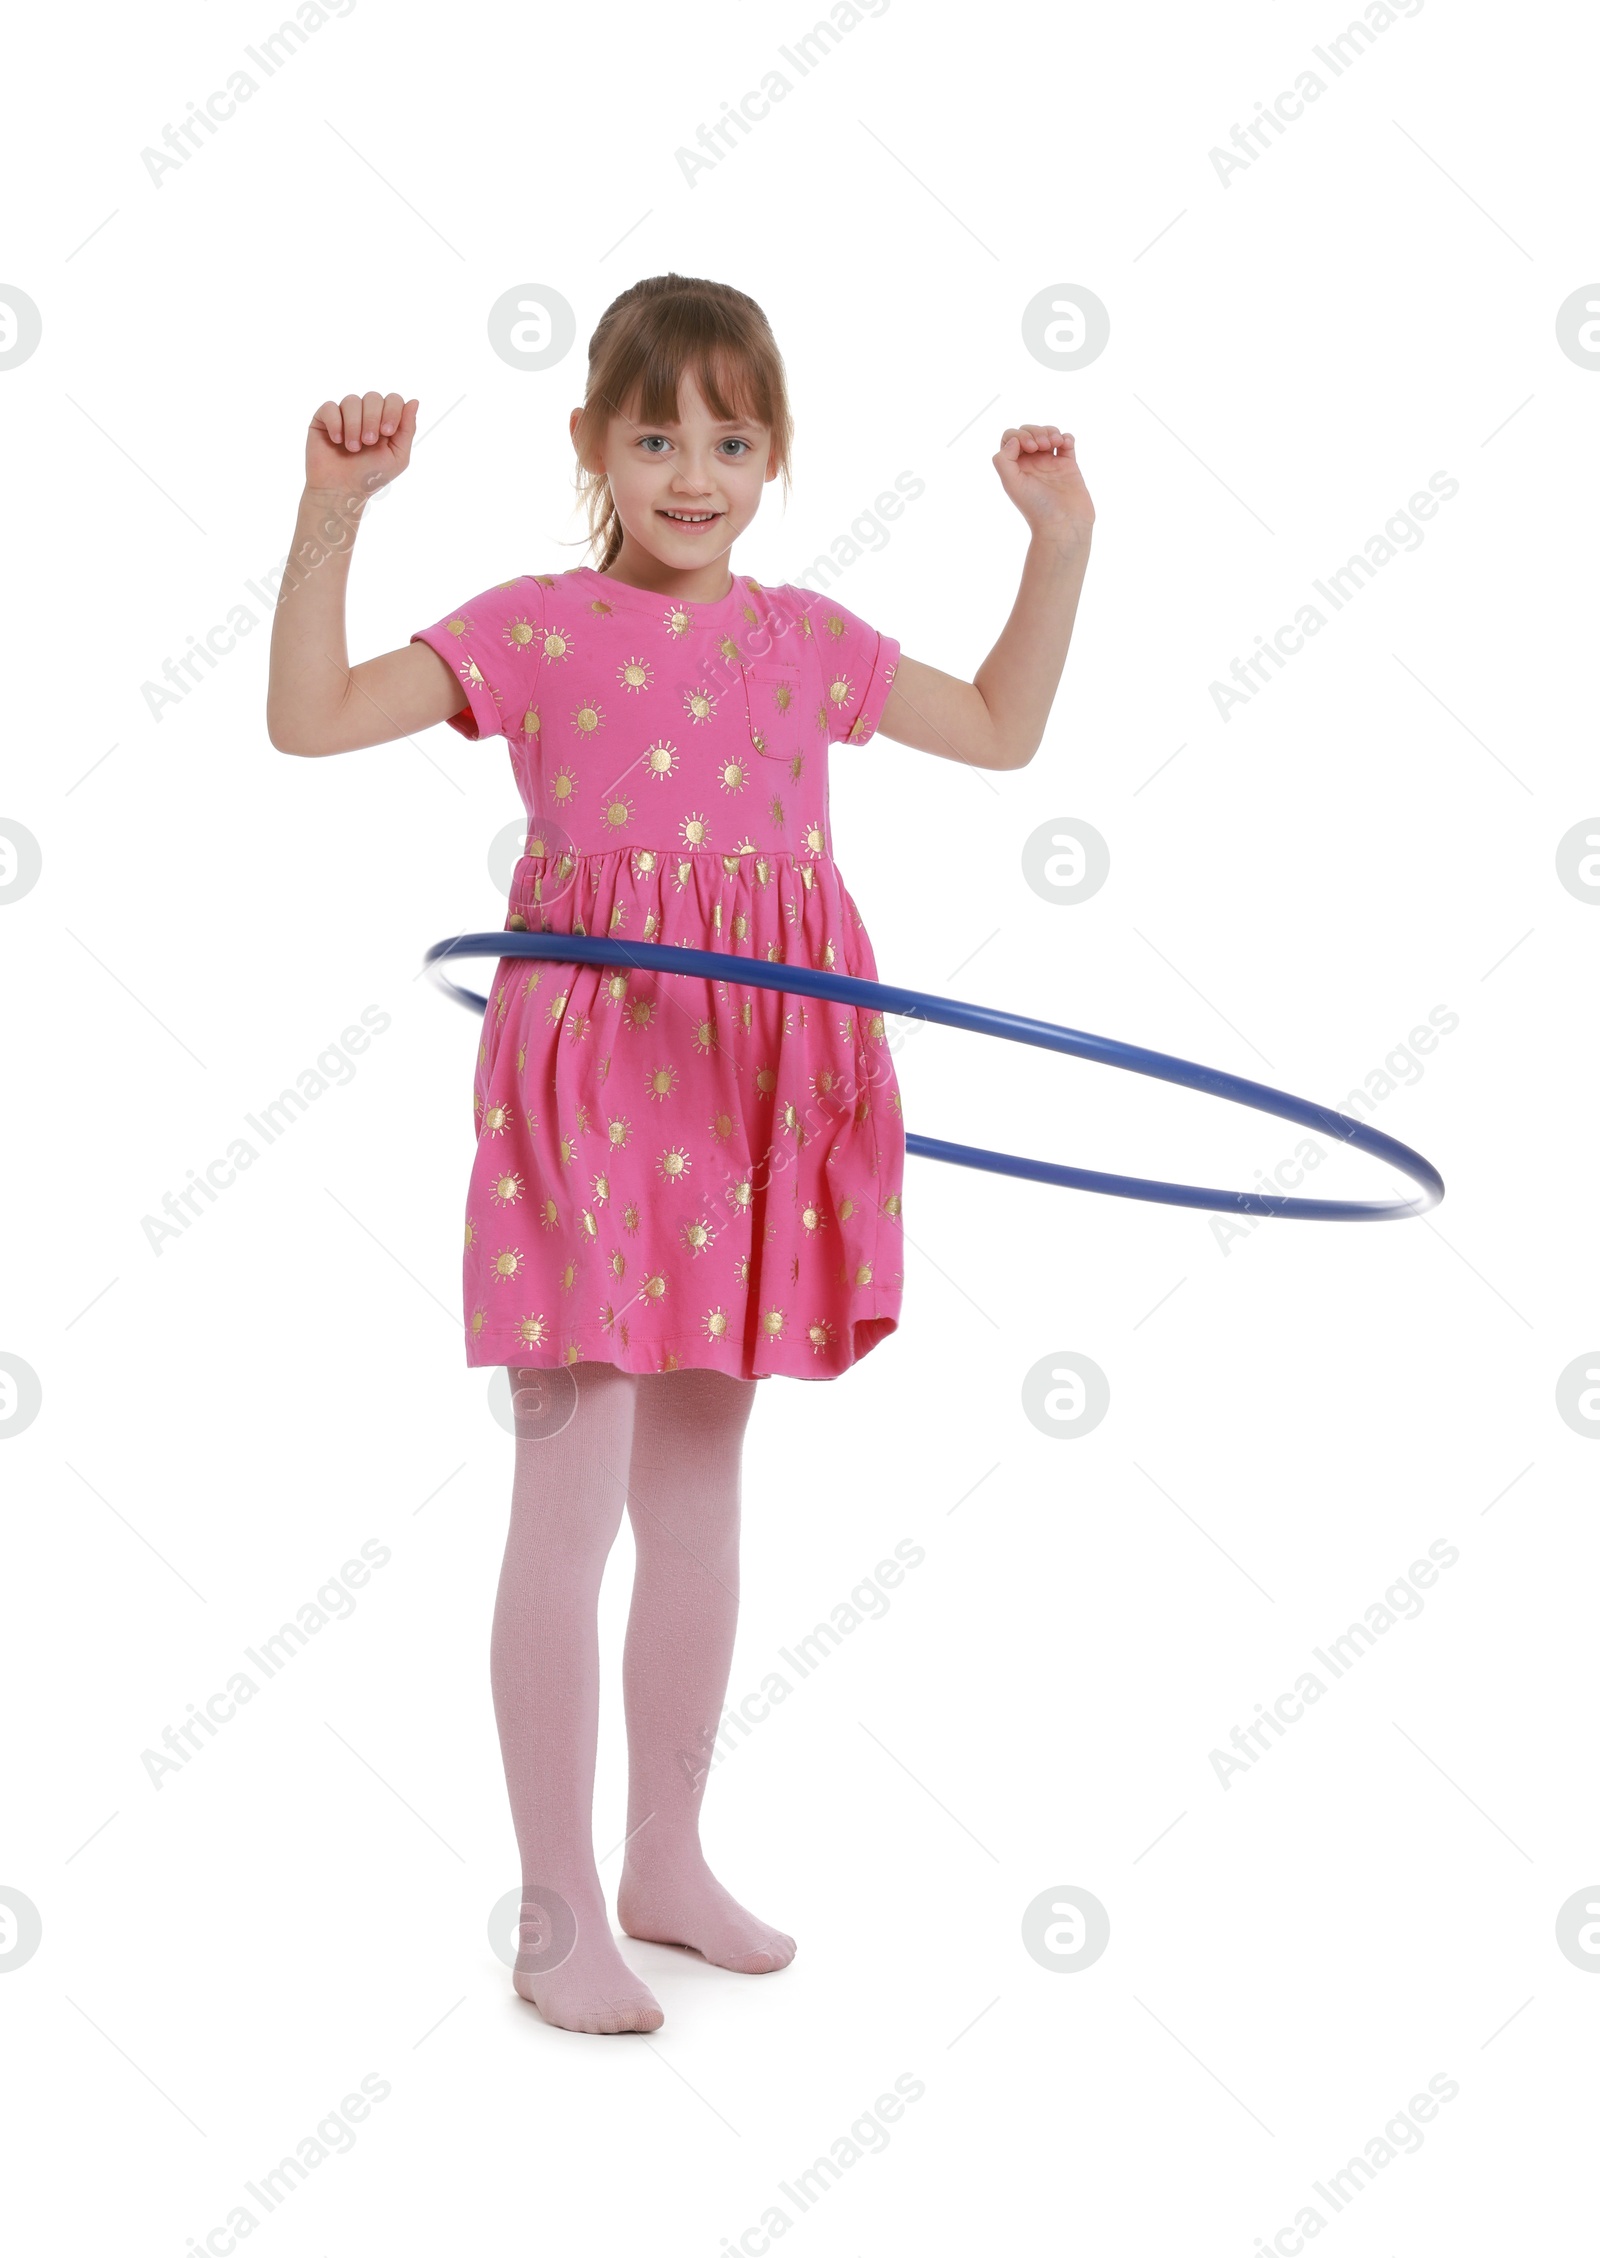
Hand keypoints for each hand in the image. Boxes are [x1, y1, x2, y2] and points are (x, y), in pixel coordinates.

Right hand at [304, 390, 418, 499]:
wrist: (342, 491)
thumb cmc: (370, 477)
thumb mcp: (398, 456)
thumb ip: (407, 429)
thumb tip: (414, 401)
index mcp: (384, 421)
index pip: (393, 399)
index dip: (392, 410)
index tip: (387, 432)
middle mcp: (364, 415)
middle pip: (373, 397)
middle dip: (373, 419)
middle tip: (369, 442)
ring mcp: (343, 416)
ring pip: (351, 400)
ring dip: (354, 425)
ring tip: (353, 448)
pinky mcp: (323, 419)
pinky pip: (330, 407)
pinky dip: (335, 424)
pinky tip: (337, 441)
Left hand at [991, 424, 1093, 547]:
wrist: (1064, 524)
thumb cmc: (1036, 508)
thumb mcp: (1011, 484)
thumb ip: (1003, 460)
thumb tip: (1014, 441)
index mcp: (1016, 468)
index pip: (1010, 439)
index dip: (1019, 436)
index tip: (1029, 448)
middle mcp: (1031, 464)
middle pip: (1029, 433)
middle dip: (1036, 432)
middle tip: (1042, 446)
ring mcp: (1050, 464)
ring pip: (1048, 434)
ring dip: (1051, 431)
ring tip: (1055, 443)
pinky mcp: (1068, 465)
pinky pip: (1067, 442)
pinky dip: (1066, 437)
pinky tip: (1065, 444)